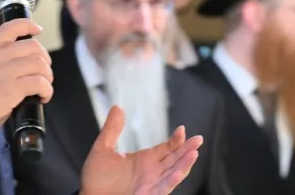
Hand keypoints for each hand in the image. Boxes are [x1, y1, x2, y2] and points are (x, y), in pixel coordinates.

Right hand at [0, 17, 52, 143]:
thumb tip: (14, 62)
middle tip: (44, 72)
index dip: (29, 25)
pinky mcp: (13, 88)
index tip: (38, 30)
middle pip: (33, 46)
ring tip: (44, 87)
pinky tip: (43, 97)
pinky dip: (47, 90)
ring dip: (47, 76)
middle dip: (44, 59)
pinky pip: (40, 83)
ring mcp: (5, 71)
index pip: (12, 26)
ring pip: (39, 63)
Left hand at [80, 106, 201, 194]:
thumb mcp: (103, 148)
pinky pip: (163, 188)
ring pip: (173, 173)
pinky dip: (172, 180)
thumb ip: (112, 129)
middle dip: (187, 149)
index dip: (176, 140)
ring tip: (194, 153)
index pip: (166, 149)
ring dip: (184, 164)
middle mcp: (151, 172)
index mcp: (144, 160)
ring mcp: (151, 184)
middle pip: (174, 159)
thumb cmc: (96, 178)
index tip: (182, 129)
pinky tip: (179, 171)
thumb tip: (117, 107)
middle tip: (199, 139)